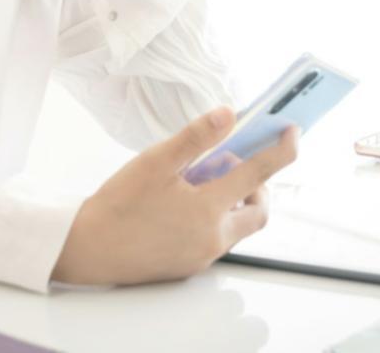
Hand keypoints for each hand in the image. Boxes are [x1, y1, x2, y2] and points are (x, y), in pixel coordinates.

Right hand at [50, 106, 300, 286]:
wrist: (87, 250)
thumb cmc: (118, 206)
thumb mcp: (155, 162)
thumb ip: (195, 138)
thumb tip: (228, 114)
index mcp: (208, 209)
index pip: (257, 174)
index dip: (280, 150)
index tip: (292, 133)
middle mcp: (213, 237)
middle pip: (257, 210)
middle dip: (256, 185)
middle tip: (230, 164)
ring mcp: (202, 255)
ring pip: (237, 226)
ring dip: (231, 201)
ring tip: (197, 182)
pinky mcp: (189, 266)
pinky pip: (216, 239)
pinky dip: (213, 217)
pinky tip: (182, 204)